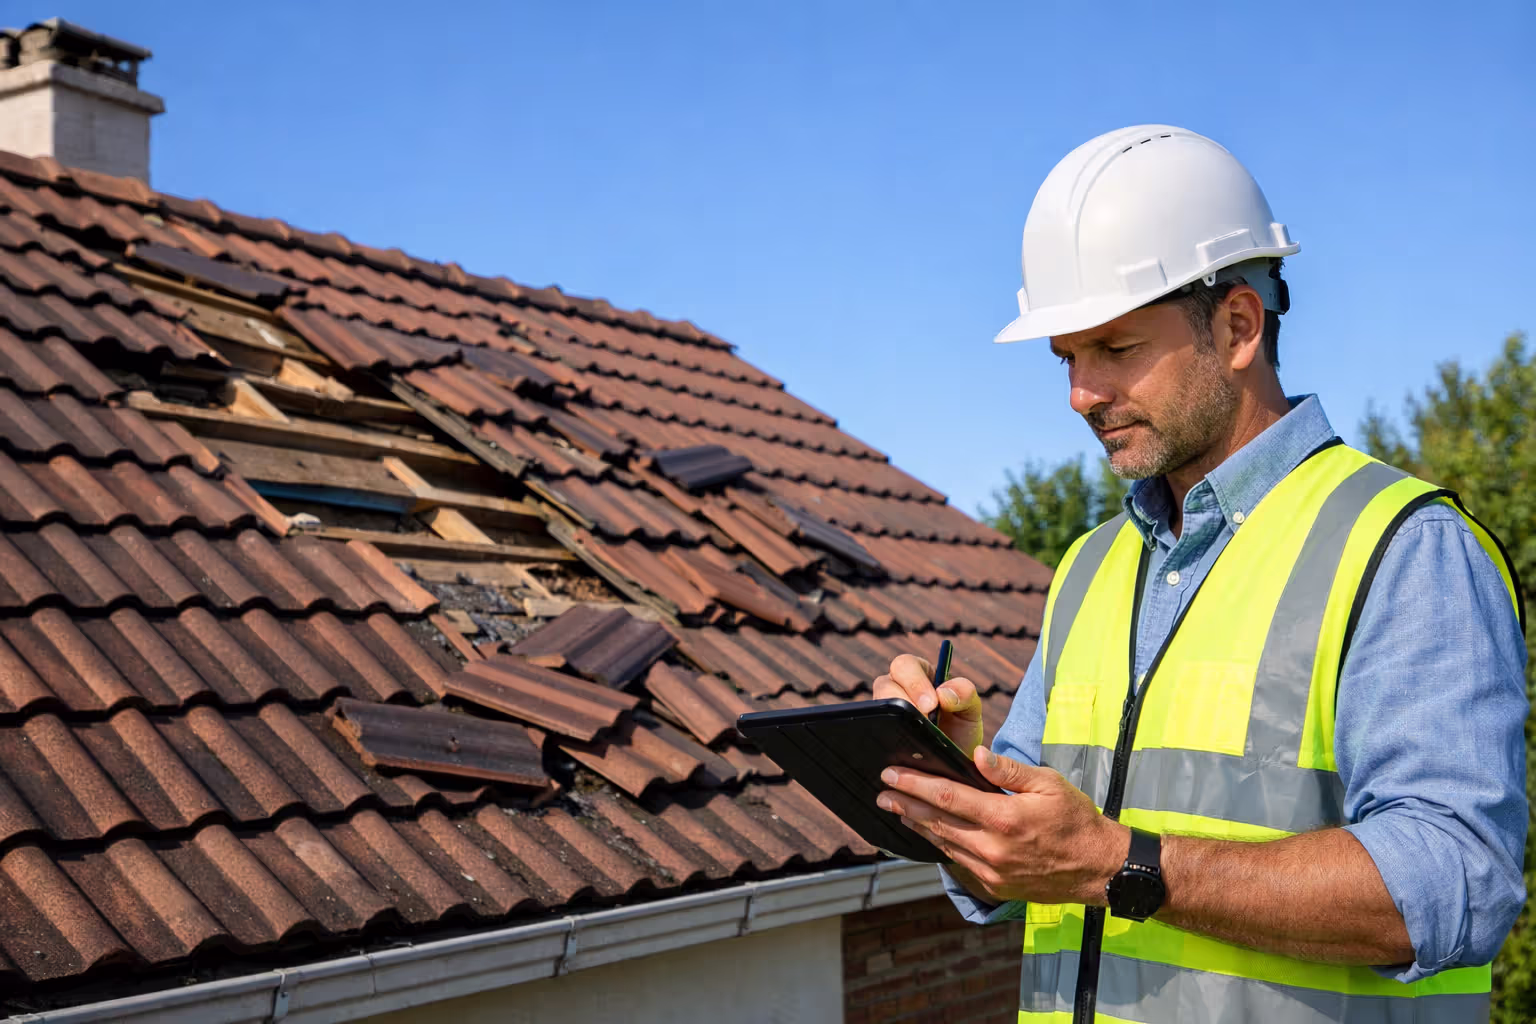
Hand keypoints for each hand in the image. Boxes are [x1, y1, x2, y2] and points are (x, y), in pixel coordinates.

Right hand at [872, 654, 983, 757]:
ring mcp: (887, 710)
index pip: (906, 665)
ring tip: (916, 735)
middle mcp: (897, 688)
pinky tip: (904, 748)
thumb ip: (965, 693)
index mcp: (919, 674)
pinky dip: (888, 736)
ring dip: (896, 719)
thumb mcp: (970, 708)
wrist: (954, 759)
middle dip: (903, 701)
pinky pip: (876, 728)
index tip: (931, 704)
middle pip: (884, 683)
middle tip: (923, 719)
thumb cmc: (961, 727)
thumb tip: (943, 692)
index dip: (915, 682)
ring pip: (878, 707)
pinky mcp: (881, 730)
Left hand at [876, 746, 1128, 906]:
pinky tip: (928, 832)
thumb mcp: (1048, 784)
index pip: (948, 797)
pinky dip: (939, 844)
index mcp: (1005, 818)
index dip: (915, 784)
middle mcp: (993, 848)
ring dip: (917, 824)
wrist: (1099, 869)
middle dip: (905, 803)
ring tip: (895, 808)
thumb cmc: (1076, 819)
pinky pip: (958, 861)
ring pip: (944, 844)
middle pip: (937, 822)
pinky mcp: (995, 886)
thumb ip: (1008, 771)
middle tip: (881, 791)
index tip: (891, 774)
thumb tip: (976, 753)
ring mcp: (992, 871)